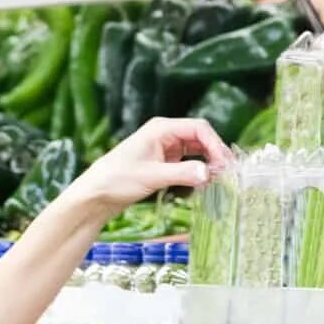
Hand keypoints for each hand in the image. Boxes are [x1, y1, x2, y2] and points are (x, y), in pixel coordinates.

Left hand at [66, 117, 235, 219]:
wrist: (95, 195)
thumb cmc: (116, 180)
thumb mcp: (151, 177)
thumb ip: (182, 173)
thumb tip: (209, 173)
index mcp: (161, 128)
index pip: (199, 128)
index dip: (216, 145)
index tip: (226, 164)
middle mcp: (164, 134)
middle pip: (200, 138)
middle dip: (215, 153)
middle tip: (228, 174)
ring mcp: (164, 148)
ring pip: (196, 151)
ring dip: (208, 162)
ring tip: (220, 179)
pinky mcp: (162, 162)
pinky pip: (187, 162)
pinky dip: (197, 170)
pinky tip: (204, 182)